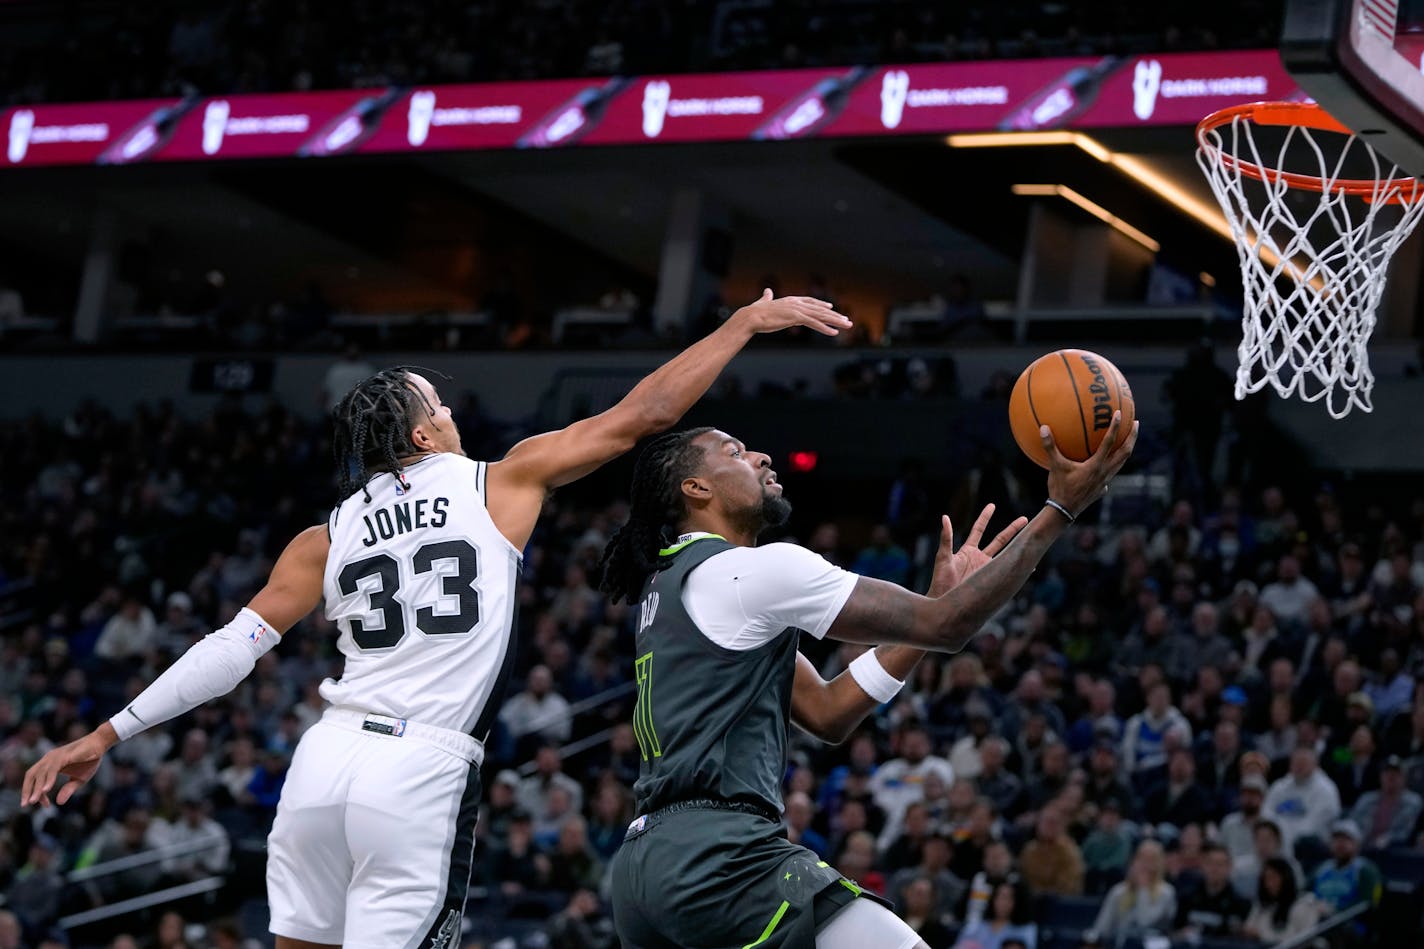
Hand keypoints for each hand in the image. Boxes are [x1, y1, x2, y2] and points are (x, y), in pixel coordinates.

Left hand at [22, 726, 114, 806]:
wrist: (100, 744)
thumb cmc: (90, 760)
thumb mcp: (79, 779)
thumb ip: (68, 789)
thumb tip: (59, 803)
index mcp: (50, 764)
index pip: (35, 779)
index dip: (36, 792)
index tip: (45, 805)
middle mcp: (49, 759)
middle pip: (31, 775)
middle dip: (27, 790)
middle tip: (25, 805)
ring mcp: (55, 756)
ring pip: (40, 773)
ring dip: (36, 788)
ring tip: (33, 801)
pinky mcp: (63, 755)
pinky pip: (52, 769)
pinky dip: (48, 780)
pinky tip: (46, 790)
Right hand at [728, 289, 852, 337]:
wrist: (751, 316)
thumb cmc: (756, 312)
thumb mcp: (764, 303)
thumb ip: (767, 297)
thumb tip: (767, 290)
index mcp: (791, 300)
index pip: (810, 302)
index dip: (822, 305)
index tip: (832, 308)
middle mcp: (796, 303)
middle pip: (820, 310)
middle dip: (835, 316)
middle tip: (847, 321)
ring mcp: (797, 310)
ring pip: (821, 316)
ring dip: (835, 321)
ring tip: (847, 325)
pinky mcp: (796, 318)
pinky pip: (814, 324)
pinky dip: (825, 328)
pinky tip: (834, 333)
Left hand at [928, 505, 1029, 595]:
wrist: (945, 602)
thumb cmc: (941, 581)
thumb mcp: (943, 558)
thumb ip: (946, 538)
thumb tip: (944, 517)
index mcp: (968, 550)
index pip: (979, 529)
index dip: (985, 517)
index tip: (992, 505)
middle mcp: (980, 558)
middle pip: (1000, 540)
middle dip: (1012, 529)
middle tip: (1025, 519)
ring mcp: (987, 569)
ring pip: (1007, 554)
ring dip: (1019, 546)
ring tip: (1032, 537)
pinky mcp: (992, 581)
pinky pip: (1008, 573)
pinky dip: (1019, 569)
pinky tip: (1030, 566)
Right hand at [1042, 411, 1137, 516]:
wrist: (1064, 512)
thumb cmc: (1059, 488)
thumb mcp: (1054, 466)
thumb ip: (1050, 447)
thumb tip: (1043, 428)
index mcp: (1096, 465)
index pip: (1109, 442)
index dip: (1114, 427)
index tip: (1119, 413)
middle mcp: (1105, 473)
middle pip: (1125, 452)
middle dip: (1132, 437)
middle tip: (1135, 423)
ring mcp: (1105, 482)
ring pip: (1121, 463)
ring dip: (1126, 449)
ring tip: (1128, 439)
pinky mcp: (1102, 489)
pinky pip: (1110, 473)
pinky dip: (1112, 464)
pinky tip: (1106, 462)